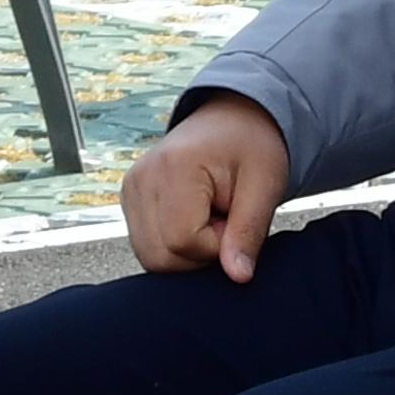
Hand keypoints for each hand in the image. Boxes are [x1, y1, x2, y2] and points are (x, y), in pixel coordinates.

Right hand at [122, 95, 293, 283]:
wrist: (233, 117)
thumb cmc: (252, 144)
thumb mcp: (265, 184)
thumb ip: (249, 232)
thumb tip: (237, 276)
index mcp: (173, 167)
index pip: (182, 242)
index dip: (216, 246)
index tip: (235, 219)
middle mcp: (140, 179)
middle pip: (159, 257)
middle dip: (199, 254)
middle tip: (224, 222)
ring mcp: (130, 189)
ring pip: (150, 257)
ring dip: (186, 252)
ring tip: (210, 219)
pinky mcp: (129, 199)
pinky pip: (147, 246)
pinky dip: (173, 245)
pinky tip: (194, 220)